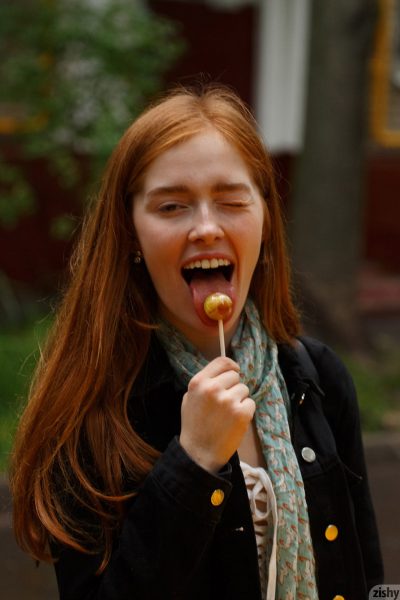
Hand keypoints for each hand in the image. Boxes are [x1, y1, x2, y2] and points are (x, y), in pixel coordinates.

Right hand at [179, 357, 254, 472]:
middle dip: (233, 387)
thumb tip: (223, 372)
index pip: (222, 361)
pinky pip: (251, 403)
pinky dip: (246, 411)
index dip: (231, 366)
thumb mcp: (189, 398)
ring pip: (244, 389)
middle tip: (225, 402)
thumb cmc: (194, 425)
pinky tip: (234, 421)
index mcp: (199, 382)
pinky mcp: (242, 413)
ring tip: (228, 413)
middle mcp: (213, 388)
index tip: (234, 371)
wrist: (199, 454)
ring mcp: (228, 400)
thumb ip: (204, 383)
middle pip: (235, 376)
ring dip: (239, 399)